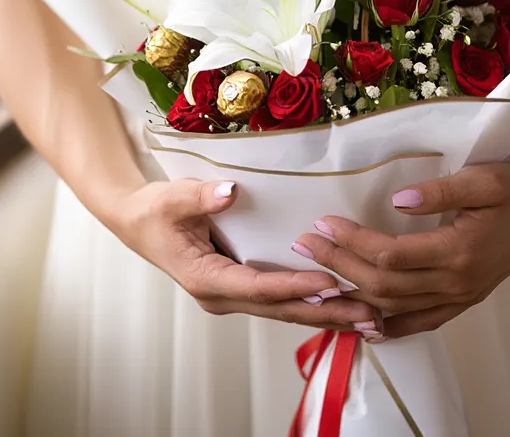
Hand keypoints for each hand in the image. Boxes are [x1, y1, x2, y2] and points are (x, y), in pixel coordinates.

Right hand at [109, 179, 378, 332]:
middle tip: (369, 313)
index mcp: (206, 279)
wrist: (138, 223)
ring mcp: (234, 297)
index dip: (296, 287)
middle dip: (327, 312)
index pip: (260, 287)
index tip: (331, 284)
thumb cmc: (155, 211)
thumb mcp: (173, 198)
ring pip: (287, 312)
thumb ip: (202, 196)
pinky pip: (283, 303)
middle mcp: (223, 297)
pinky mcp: (243, 291)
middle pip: (282, 309)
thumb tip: (230, 191)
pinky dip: (315, 307)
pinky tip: (346, 309)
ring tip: (372, 320)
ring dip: (329, 316)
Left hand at [292, 163, 509, 338]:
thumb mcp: (484, 178)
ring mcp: (460, 296)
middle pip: (385, 285)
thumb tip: (399, 201)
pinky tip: (364, 325)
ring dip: (353, 294)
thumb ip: (442, 190)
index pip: (391, 255)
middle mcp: (457, 282)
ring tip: (318, 276)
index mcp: (460, 250)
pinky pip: (421, 322)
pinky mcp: (463, 300)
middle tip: (306, 243)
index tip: (324, 222)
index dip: (353, 242)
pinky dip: (390, 328)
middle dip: (340, 265)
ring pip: (396, 307)